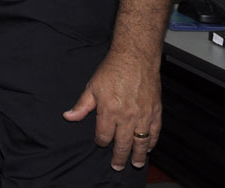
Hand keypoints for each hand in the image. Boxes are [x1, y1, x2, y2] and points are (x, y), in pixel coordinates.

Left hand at [62, 48, 161, 169]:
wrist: (135, 59)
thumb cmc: (112, 70)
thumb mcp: (92, 86)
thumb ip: (82, 105)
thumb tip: (68, 117)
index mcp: (109, 111)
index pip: (104, 135)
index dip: (101, 141)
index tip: (101, 142)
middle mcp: (127, 117)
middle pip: (123, 144)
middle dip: (119, 156)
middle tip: (116, 166)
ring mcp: (143, 116)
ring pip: (141, 142)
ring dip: (138, 155)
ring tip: (136, 164)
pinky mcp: (155, 112)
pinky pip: (155, 132)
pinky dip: (152, 142)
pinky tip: (149, 147)